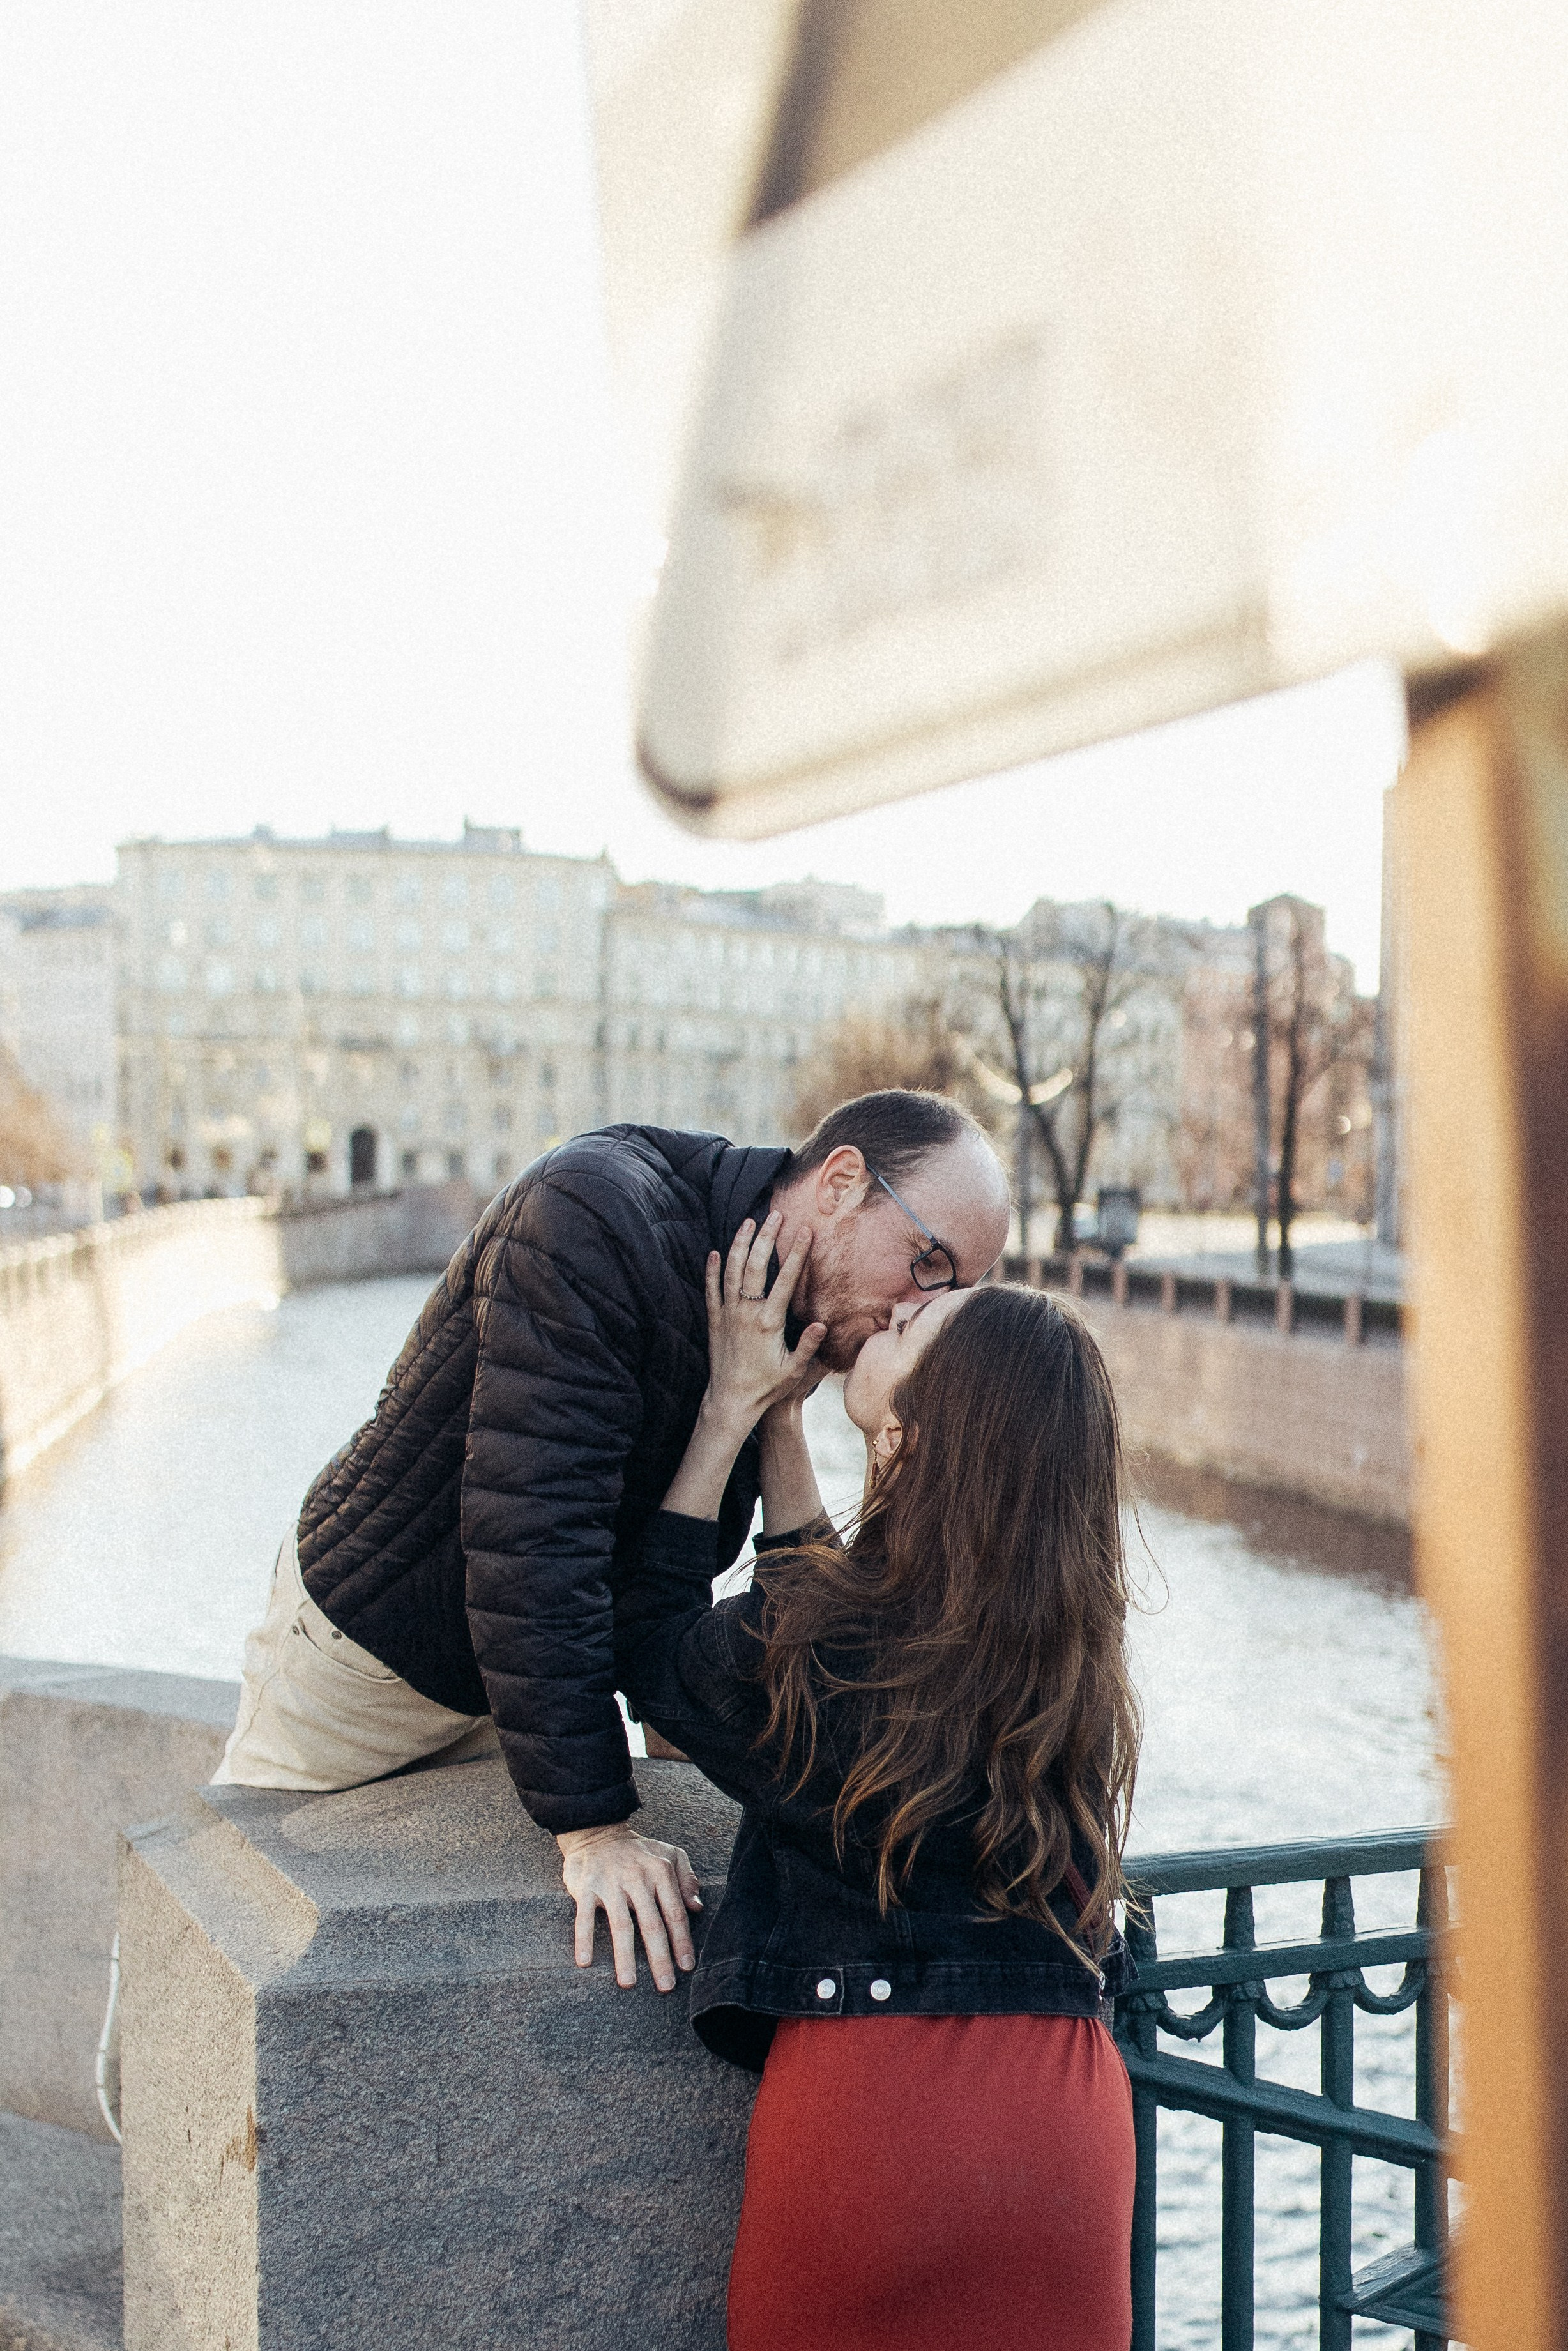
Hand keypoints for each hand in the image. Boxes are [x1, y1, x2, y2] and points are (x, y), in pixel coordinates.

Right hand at [557, 1821, 702, 1992]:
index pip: (674, 1912)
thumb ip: (687, 1879)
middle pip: (651, 1924)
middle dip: (660, 1957)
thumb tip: (698, 1908)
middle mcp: (637, 1877)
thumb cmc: (638, 1852)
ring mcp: (610, 1882)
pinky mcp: (586, 1886)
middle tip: (666, 1986)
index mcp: (660, 1871)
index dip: (682, 1941)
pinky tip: (585, 1962)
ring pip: (621, 1924)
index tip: (687, 1966)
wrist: (598, 1834)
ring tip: (629, 1983)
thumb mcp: (669, 1854)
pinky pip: (584, 1916)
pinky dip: (584, 1939)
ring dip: (625, 1956)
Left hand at [702, 1212, 825, 1433]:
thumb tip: (822, 1324)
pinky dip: (712, 1270)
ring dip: (740, 1244)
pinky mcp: (714, 1320)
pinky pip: (711, 1289)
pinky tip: (715, 1252)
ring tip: (748, 1222)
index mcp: (768, 1322)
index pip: (785, 1280)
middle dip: (766, 1237)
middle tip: (775, 1215)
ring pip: (732, 1271)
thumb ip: (808, 1345)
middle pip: (756, 1266)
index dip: (796, 1253)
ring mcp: (727, 1314)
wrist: (730, 1400)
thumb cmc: (766, 1386)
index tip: (804, 1231)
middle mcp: (746, 1313)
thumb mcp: (793, 1369)